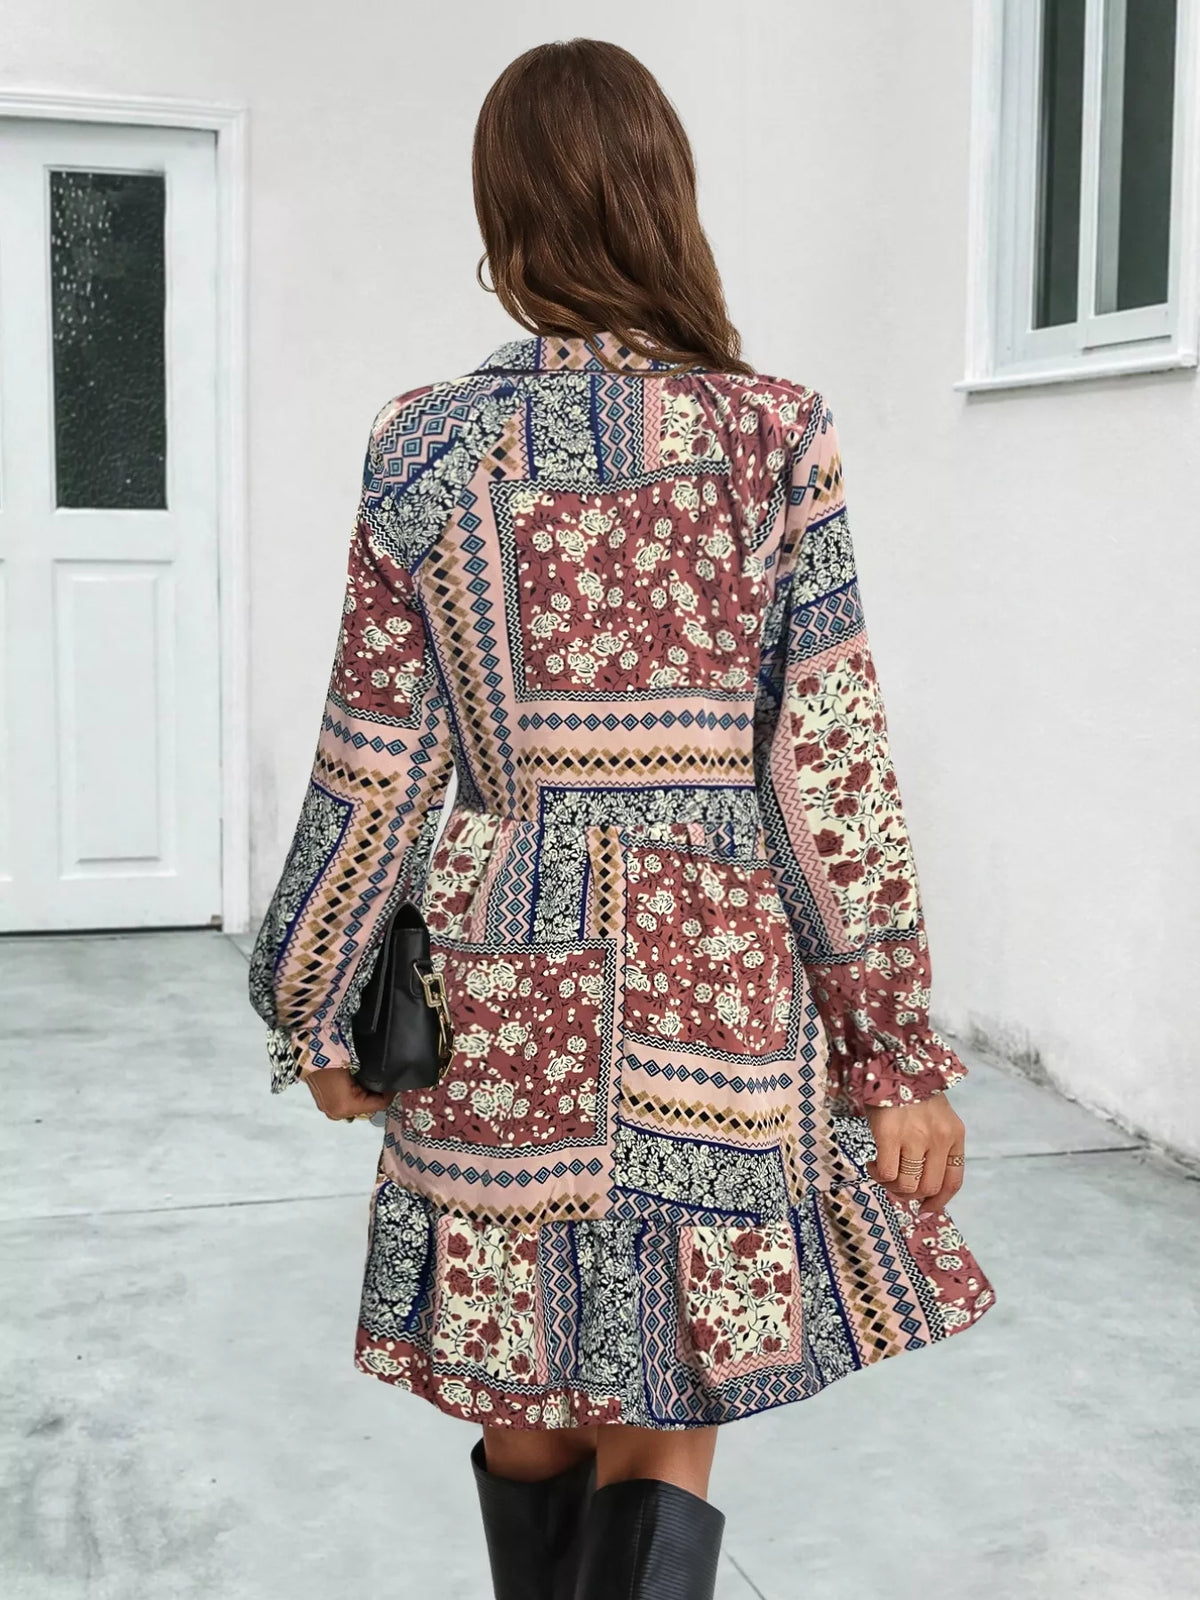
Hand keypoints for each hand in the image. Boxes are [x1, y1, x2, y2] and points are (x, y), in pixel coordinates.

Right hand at [304, 1067, 393, 1121]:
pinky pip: (347, 1105)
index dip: (389, 1094)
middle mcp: (338, 1114)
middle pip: (368, 1108)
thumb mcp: (358, 1071)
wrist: (311, 1058)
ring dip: (366, 1097)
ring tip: (371, 1082)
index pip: (379, 1105)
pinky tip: (357, 1085)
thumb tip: (387, 1086)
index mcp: (347, 1107)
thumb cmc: (334, 1061)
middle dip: (377, 1096)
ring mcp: (330, 1111)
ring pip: (358, 1107)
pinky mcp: (326, 1105)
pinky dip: (355, 1097)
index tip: (395, 1085)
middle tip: (384, 1083)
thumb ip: (373, 1082)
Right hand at [865, 1093, 964, 1212]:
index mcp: (954, 1135)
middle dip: (910, 1194)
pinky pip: (887, 1173)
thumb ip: (935, 1145)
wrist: (892, 1061)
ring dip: (891, 1185)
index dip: (939, 1201)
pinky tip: (872, 1163)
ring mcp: (915, 1137)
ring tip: (881, 1171)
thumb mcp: (935, 1117)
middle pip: (928, 1187)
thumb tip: (921, 1186)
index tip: (925, 1209)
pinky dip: (878, 1174)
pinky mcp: (889, 1134)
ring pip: (907, 1185)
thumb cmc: (910, 1090)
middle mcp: (939, 1138)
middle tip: (894, 1184)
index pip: (953, 1181)